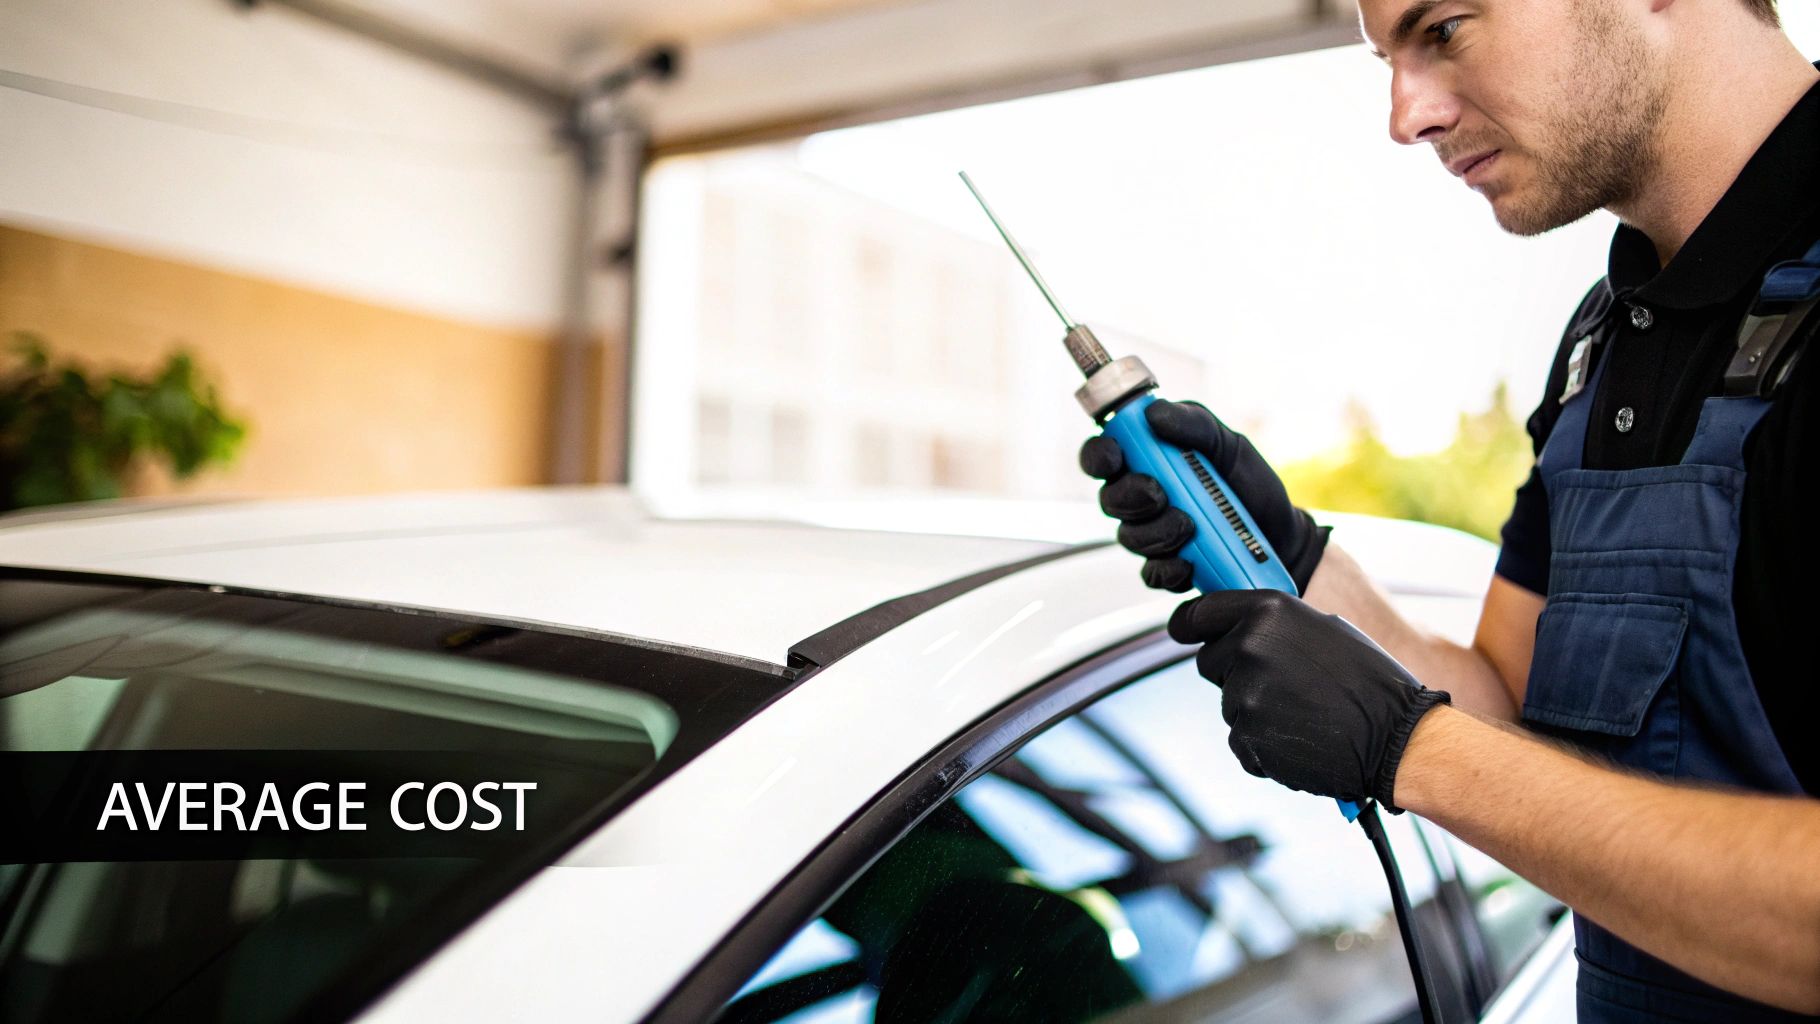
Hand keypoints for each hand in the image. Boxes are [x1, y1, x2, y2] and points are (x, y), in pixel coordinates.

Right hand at [1079, 399, 1327, 591]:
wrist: (1283, 535)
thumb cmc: (1250, 485)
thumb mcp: (1229, 444)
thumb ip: (1195, 424)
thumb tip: (1154, 413)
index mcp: (1147, 461)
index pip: (1103, 455)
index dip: (1098, 456)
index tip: (1114, 458)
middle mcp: (1141, 499)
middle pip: (1108, 500)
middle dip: (1130, 497)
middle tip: (1160, 494)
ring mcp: (1151, 535)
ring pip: (1129, 538)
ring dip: (1157, 532)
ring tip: (1190, 525)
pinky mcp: (1167, 568)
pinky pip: (1151, 573)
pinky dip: (1170, 567)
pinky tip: (1190, 560)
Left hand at [1168, 589, 1449, 808]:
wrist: (1397, 738)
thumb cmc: (1368, 682)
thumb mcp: (1322, 630)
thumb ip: (1273, 626)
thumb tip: (1235, 627)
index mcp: (1268, 611)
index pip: (1199, 613)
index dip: (1188, 623)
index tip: (1182, 630)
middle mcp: (1250, 646)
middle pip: (1209, 662)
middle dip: (1234, 673)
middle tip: (1283, 685)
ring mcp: (1246, 693)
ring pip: (1229, 704)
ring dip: (1257, 712)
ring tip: (1304, 714)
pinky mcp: (1248, 736)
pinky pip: (1241, 740)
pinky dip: (1263, 745)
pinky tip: (1301, 739)